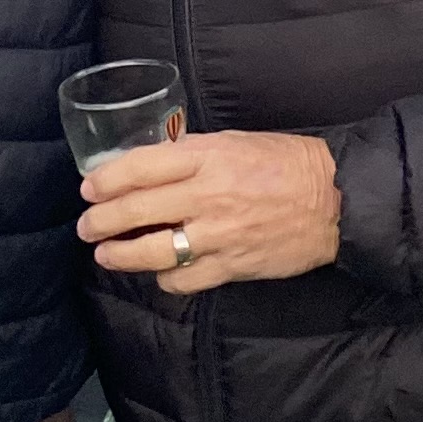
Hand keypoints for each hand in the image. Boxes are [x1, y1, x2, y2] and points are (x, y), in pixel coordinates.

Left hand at [79, 128, 340, 291]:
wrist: (337, 199)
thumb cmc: (287, 163)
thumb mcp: (236, 141)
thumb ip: (193, 154)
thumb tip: (150, 168)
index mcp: (207, 156)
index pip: (140, 166)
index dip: (106, 180)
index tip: (89, 188)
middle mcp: (207, 194)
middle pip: (136, 210)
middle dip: (101, 220)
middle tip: (86, 226)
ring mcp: (218, 234)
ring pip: (152, 250)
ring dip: (120, 255)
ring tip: (106, 254)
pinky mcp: (232, 265)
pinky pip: (184, 280)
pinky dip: (165, 279)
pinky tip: (160, 273)